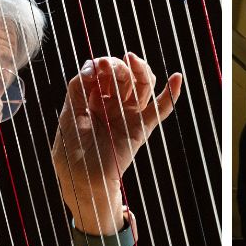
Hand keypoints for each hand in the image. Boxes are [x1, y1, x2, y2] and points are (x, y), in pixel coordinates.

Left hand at [52, 54, 181, 245]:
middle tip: (110, 66)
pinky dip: (170, 94)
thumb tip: (91, 67)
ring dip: (140, 70)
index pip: (101, 74)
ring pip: (141, 87)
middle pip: (123, 76)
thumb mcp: (68, 116)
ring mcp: (128, 116)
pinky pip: (160, 110)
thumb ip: (77, 90)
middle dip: (118, 66)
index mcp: (91, 101)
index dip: (100, 65)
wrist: (84, 183)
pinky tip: (177, 78)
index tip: (95, 67)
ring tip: (132, 61)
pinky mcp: (141, 128)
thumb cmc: (71, 154)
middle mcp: (112, 106)